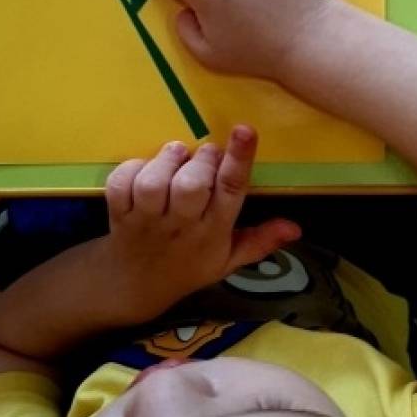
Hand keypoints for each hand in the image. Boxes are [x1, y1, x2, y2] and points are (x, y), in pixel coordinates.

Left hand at [104, 125, 299, 322]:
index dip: (238, 159)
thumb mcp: (228, 260)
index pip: (231, 192)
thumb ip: (261, 242)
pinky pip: (122, 186)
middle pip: (192, 185)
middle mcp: (181, 226)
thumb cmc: (188, 266)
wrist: (134, 287)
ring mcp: (148, 221)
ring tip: (176, 154)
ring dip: (166, 160)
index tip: (245, 130)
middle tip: (206, 154)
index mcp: (213, 233)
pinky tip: (143, 168)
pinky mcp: (120, 215)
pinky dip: (131, 169)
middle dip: (201, 160)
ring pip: (155, 183)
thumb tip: (296, 227)